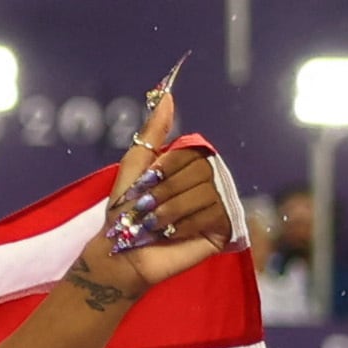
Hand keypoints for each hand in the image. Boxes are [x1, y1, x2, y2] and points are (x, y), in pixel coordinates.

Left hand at [67, 72, 235, 305]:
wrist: (123, 252)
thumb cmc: (125, 211)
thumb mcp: (135, 166)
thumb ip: (153, 132)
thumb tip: (167, 95)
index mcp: (192, 163)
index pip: (190, 153)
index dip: (163, 170)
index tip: (144, 186)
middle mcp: (211, 180)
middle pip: (199, 172)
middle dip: (164, 193)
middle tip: (146, 210)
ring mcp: (220, 203)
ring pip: (204, 194)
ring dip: (170, 212)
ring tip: (155, 225)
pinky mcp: (225, 228)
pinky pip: (212, 216)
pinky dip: (184, 226)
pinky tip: (172, 235)